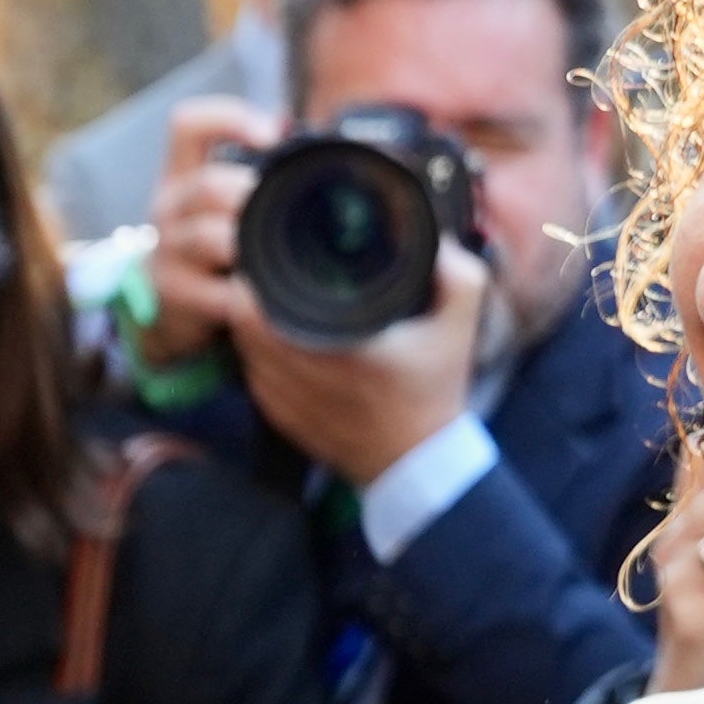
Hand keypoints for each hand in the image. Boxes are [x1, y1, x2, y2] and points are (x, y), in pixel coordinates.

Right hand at [144, 95, 272, 356]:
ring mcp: (168, 251)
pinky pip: (218, 294)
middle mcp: (170, 207)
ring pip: (209, 237)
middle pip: (209, 185)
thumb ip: (261, 179)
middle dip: (254, 196)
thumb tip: (339, 153)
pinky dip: (250, 297)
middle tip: (291, 212)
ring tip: (277, 255)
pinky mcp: (173, 295)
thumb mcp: (223, 206)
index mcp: (184, 175)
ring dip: (250, 246)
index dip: (230, 119)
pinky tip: (267, 298)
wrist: (169, 308)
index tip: (275, 133)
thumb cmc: (214, 247)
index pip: (188, 126)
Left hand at [235, 237, 491, 489]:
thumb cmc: (437, 393)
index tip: (262, 258)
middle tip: (262, 272)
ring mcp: (289, 404)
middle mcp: (305, 379)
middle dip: (248, 297)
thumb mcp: (460, 330)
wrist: (419, 465)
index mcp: (340, 352)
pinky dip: (257, 358)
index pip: (261, 313)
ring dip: (249, 327)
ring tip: (265, 300)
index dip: (253, 282)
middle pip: (243, 327)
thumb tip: (435, 238)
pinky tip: (274, 341)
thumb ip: (457, 278)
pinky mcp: (283, 421)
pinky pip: (253, 378)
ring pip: (244, 352)